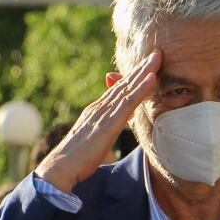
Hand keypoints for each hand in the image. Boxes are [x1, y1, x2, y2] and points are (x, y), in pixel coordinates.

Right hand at [39, 51, 160, 192]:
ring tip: (157, 58)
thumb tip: (110, 130)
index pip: (117, 92)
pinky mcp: (109, 122)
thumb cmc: (77, 160)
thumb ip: (102, 132)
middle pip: (123, 85)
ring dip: (144, 72)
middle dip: (140, 68)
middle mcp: (100, 108)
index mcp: (96, 112)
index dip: (131, 78)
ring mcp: (104, 113)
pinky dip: (141, 89)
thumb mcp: (93, 142)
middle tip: (156, 53)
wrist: (62, 166)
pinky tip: (152, 78)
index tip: (145, 67)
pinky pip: (129, 102)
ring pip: (128, 88)